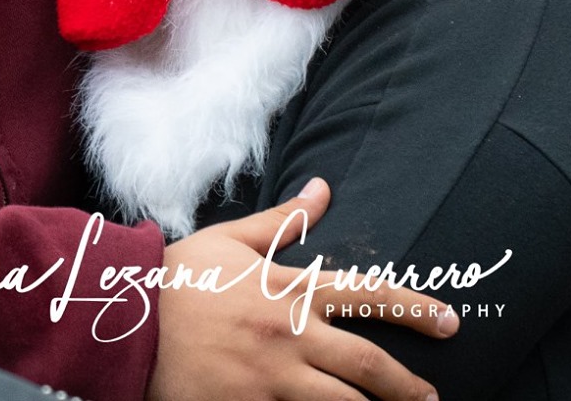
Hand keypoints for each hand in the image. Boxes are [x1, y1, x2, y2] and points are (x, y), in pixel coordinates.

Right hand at [146, 177, 453, 400]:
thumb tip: (323, 190)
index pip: (366, 295)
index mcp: (288, 289)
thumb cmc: (175, 280)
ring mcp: (271, 378)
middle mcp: (288, 334)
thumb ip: (283, 223)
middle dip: (406, 382)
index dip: (413, 308)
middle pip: (365, 361)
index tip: (448, 321)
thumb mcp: (230, 241)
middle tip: (432, 397)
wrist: (122, 321)